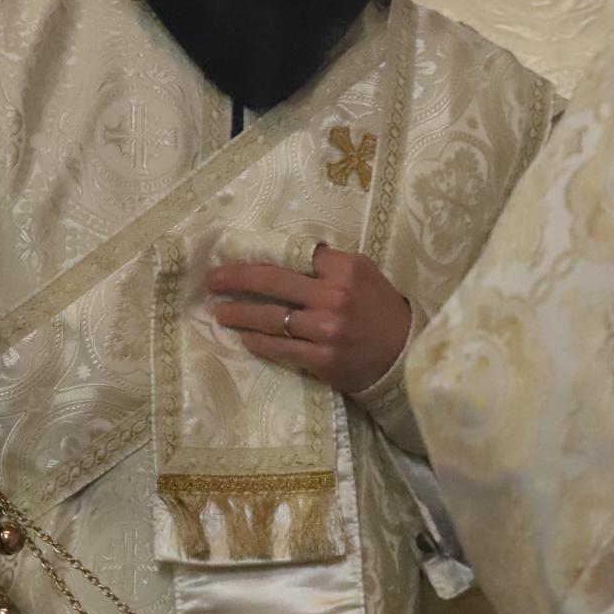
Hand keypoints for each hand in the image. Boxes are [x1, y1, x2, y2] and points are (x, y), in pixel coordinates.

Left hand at [208, 244, 411, 394]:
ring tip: (220, 312)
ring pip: (272, 318)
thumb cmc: (378, 310)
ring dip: (240, 314)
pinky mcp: (321, 358)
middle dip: (237, 279)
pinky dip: (259, 342)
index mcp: (343, 268)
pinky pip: (281, 348)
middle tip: (212, 280)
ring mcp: (326, 329)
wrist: (401, 354)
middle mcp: (333, 295)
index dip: (260, 256)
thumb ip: (327, 264)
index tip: (234, 257)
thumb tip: (284, 256)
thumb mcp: (361, 274)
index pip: (293, 256)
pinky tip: (244, 337)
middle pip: (274, 282)